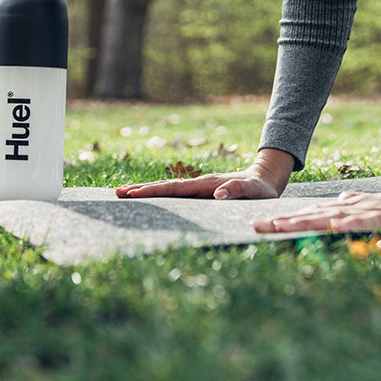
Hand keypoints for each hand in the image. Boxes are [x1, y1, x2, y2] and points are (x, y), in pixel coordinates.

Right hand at [115, 148, 294, 200]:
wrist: (265, 179)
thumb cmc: (261, 190)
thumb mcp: (254, 192)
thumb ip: (237, 190)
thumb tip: (218, 195)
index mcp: (206, 185)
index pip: (174, 189)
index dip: (153, 191)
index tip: (133, 194)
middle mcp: (198, 185)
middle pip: (164, 188)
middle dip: (141, 190)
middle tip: (116, 193)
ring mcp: (198, 189)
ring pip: (167, 191)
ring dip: (146, 192)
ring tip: (123, 193)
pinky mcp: (200, 194)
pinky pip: (175, 196)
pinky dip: (158, 196)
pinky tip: (149, 201)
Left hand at [252, 173, 380, 234]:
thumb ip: (361, 208)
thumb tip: (338, 205)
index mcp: (359, 207)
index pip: (318, 213)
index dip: (290, 218)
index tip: (262, 224)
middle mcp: (364, 206)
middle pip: (318, 213)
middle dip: (286, 220)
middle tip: (256, 225)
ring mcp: (380, 212)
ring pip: (336, 216)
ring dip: (307, 221)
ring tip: (279, 226)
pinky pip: (371, 221)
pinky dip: (351, 223)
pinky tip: (333, 226)